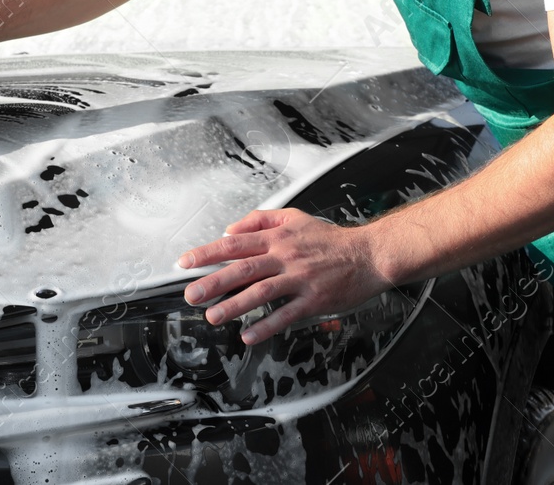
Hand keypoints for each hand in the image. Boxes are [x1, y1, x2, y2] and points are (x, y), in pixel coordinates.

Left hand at [176, 208, 388, 343]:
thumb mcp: (294, 217)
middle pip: (242, 269)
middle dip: (212, 282)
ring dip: (234, 305)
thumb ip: (260, 219)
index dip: (207, 253)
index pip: (234, 244)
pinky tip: (249, 335)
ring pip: (261, 292)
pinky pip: (286, 314)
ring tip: (213, 316)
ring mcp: (299, 279)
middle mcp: (285, 256)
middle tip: (190, 295)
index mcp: (277, 237)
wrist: (368, 254)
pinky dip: (266, 326)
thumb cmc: (330, 239)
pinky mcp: (314, 300)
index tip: (185, 263)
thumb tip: (230, 229)